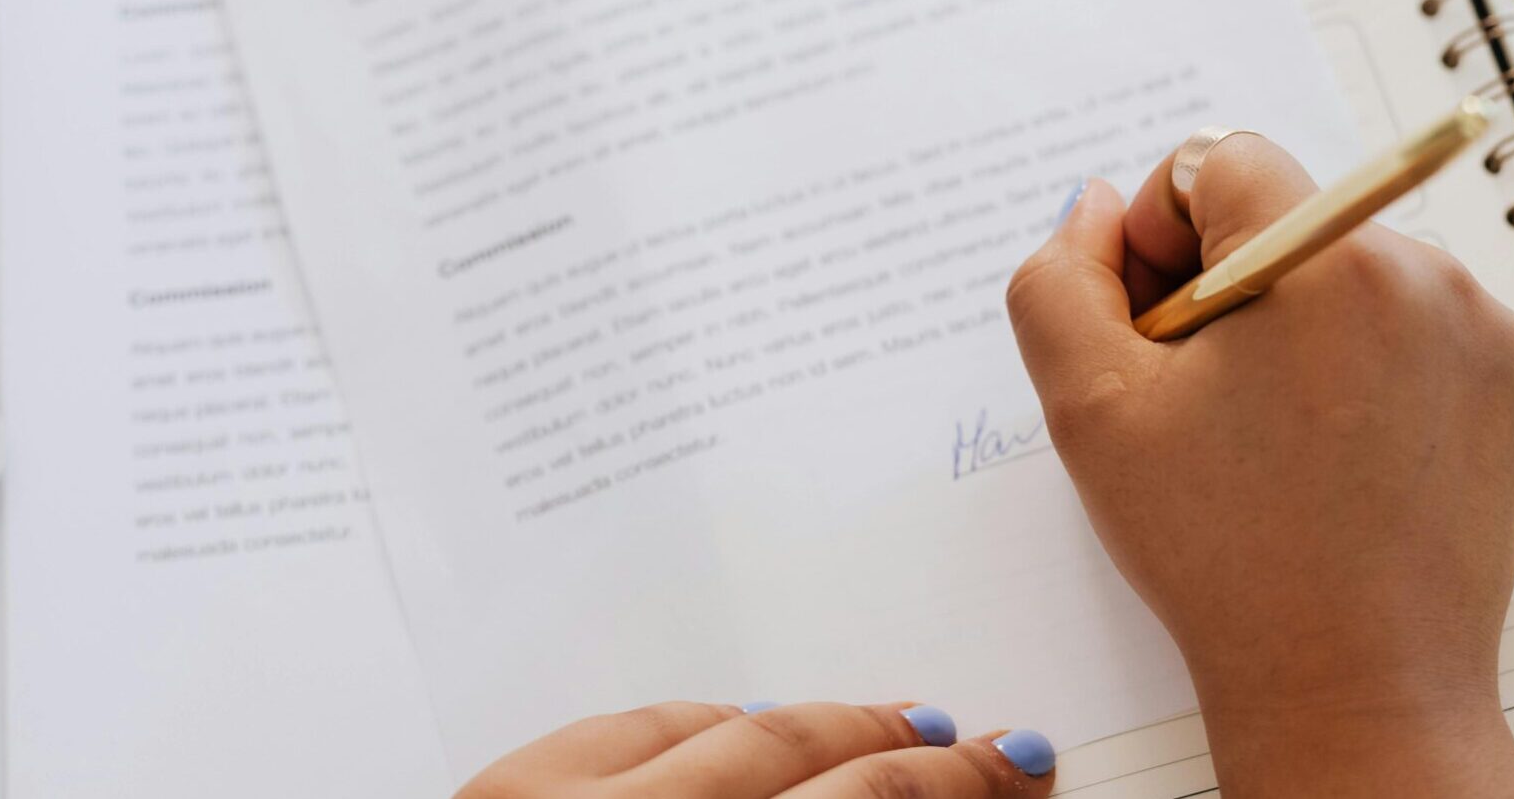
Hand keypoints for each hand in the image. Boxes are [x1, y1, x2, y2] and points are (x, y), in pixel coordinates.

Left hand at [456, 701, 1056, 797]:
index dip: (956, 795)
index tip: (1013, 776)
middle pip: (820, 770)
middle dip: (922, 760)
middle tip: (990, 753)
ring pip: (736, 732)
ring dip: (832, 725)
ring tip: (898, 725)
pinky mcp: (500, 789)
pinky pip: (637, 725)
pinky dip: (713, 722)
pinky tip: (758, 721)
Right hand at [1007, 136, 1513, 796]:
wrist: (1354, 686)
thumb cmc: (1226, 554)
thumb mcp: (1090, 411)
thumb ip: (1057, 282)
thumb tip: (1092, 210)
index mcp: (1325, 257)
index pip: (1217, 161)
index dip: (1154, 234)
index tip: (1151, 328)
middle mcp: (1424, 272)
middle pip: (1278, 217)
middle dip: (1214, 287)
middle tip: (1192, 398)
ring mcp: (1476, 330)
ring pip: (1336, 272)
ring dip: (1279, 326)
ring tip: (1257, 438)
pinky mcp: (1500, 383)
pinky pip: (1397, 326)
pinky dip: (1344, 365)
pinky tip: (1316, 452)